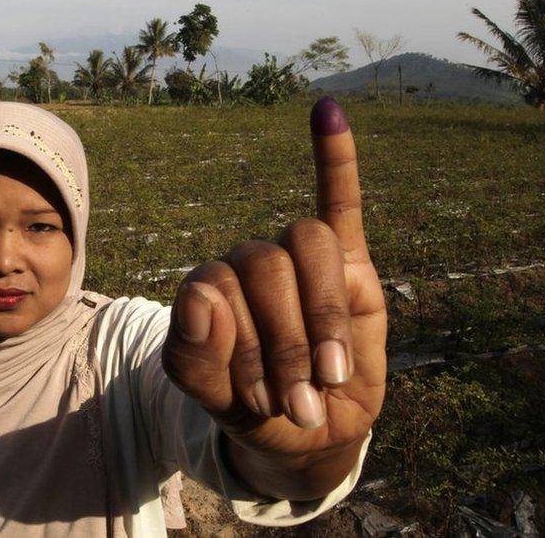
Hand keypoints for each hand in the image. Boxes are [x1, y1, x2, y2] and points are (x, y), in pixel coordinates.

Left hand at [161, 97, 386, 498]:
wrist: (311, 434)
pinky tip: (327, 111)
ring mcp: (299, 261)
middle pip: (266, 265)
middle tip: (298, 404)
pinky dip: (335, 159)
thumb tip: (201, 292)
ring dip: (321, 316)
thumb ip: (194, 355)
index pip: (219, 287)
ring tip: (330, 376)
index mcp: (210, 289)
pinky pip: (339, 201)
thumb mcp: (214, 401)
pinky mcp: (350, 265)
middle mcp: (250, 264)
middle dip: (284, 345)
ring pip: (308, 245)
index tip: (256, 404)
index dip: (243, 347)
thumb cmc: (258, 411)